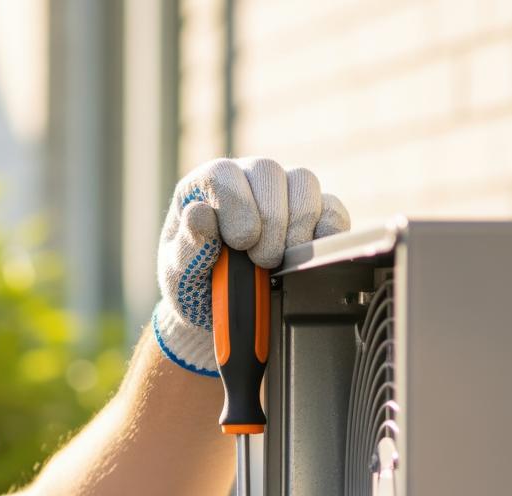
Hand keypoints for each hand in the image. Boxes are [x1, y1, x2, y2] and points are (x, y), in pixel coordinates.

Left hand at [153, 157, 350, 375]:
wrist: (222, 308)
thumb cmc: (194, 284)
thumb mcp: (179, 273)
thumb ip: (187, 245)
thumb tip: (198, 212)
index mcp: (206, 186)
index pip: (223, 173)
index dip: (236, 205)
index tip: (240, 243)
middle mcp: (246, 177)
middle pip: (268, 171)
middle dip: (270, 222)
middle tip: (261, 261)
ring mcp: (283, 190)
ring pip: (304, 182)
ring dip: (297, 227)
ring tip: (279, 262)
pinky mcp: (316, 211)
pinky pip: (332, 208)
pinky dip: (326, 234)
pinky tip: (306, 258)